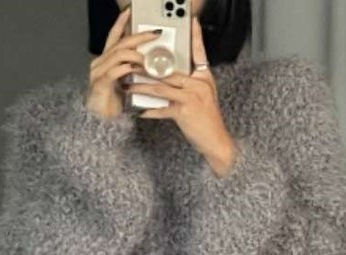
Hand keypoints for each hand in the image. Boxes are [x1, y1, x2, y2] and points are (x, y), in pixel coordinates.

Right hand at [87, 7, 163, 119]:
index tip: (130, 12)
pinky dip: (127, 70)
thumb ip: (132, 71)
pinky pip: (114, 72)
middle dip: (139, 37)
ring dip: (137, 56)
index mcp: (106, 61)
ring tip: (150, 60)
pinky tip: (136, 70)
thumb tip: (148, 62)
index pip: (114, 37)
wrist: (100, 124)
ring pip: (119, 55)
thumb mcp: (125, 84)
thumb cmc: (113, 104)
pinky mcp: (100, 84)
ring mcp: (98, 73)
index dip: (121, 23)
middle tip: (154, 35)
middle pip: (120, 43)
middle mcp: (100, 63)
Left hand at [124, 16, 237, 176]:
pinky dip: (151, 111)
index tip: (192, 22)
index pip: (199, 53)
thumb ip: (190, 85)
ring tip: (130, 86)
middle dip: (149, 68)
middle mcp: (199, 84)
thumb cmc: (207, 121)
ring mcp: (192, 97)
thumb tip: (168, 80)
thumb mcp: (204, 96)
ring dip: (143, 87)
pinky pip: (163, 109)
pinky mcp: (185, 112)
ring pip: (162, 88)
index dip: (196, 37)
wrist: (216, 141)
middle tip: (132, 64)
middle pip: (169, 72)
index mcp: (204, 78)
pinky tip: (141, 112)